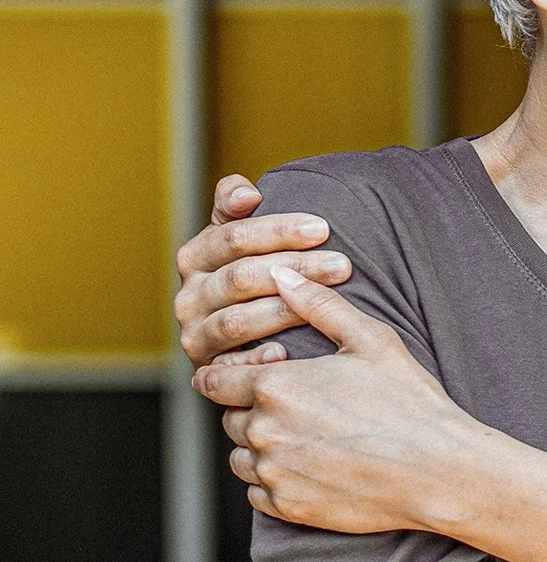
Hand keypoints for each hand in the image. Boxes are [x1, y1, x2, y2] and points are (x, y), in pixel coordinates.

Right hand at [173, 173, 350, 367]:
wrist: (247, 334)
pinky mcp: (209, 369)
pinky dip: (259, 358)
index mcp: (196, 257)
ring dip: (286, 311)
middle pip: (241, 278)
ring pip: (238, 320)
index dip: (278, 231)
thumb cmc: (256, 273)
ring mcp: (196, 334)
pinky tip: (288, 352)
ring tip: (330, 301)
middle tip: (343, 265)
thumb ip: (234, 207)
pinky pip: (232, 367)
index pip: (233, 238)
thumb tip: (244, 192)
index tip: (323, 228)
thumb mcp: (242, 238)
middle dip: (296, 269)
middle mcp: (189, 296)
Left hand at [193, 266, 484, 532]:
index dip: (230, 373)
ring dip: (261, 446)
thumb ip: (319, 305)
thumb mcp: (371, 341)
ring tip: (308, 437)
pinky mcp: (287, 506)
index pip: (213, 379)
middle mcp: (263, 430)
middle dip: (253, 409)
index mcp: (274, 385)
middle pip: (228, 417)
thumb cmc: (411, 402)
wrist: (440, 470)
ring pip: (241, 456)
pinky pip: (258, 492)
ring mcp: (273, 472)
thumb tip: (281, 274)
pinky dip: (276, 480)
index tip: (253, 374)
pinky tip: (314, 466)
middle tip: (299, 406)